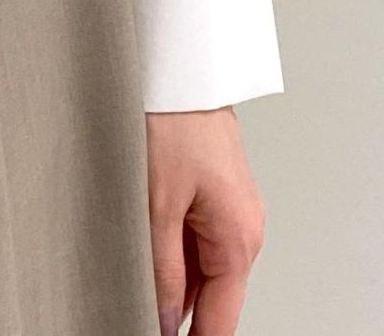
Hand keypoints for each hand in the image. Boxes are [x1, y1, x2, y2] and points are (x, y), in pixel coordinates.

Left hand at [146, 107, 266, 334]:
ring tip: (138, 291)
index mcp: (238, 240)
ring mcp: (234, 213)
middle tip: (142, 317)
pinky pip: (199, 242)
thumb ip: (162, 269)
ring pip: (204, 270)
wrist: (184, 73)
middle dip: (181, 317)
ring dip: (177, 285)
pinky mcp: (219, 197)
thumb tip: (162, 318)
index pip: (220, 320)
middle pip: (214, 298)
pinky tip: (148, 254)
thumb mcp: (158, 204)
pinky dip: (177, 256)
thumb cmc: (176, 123)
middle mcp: (245, 231)